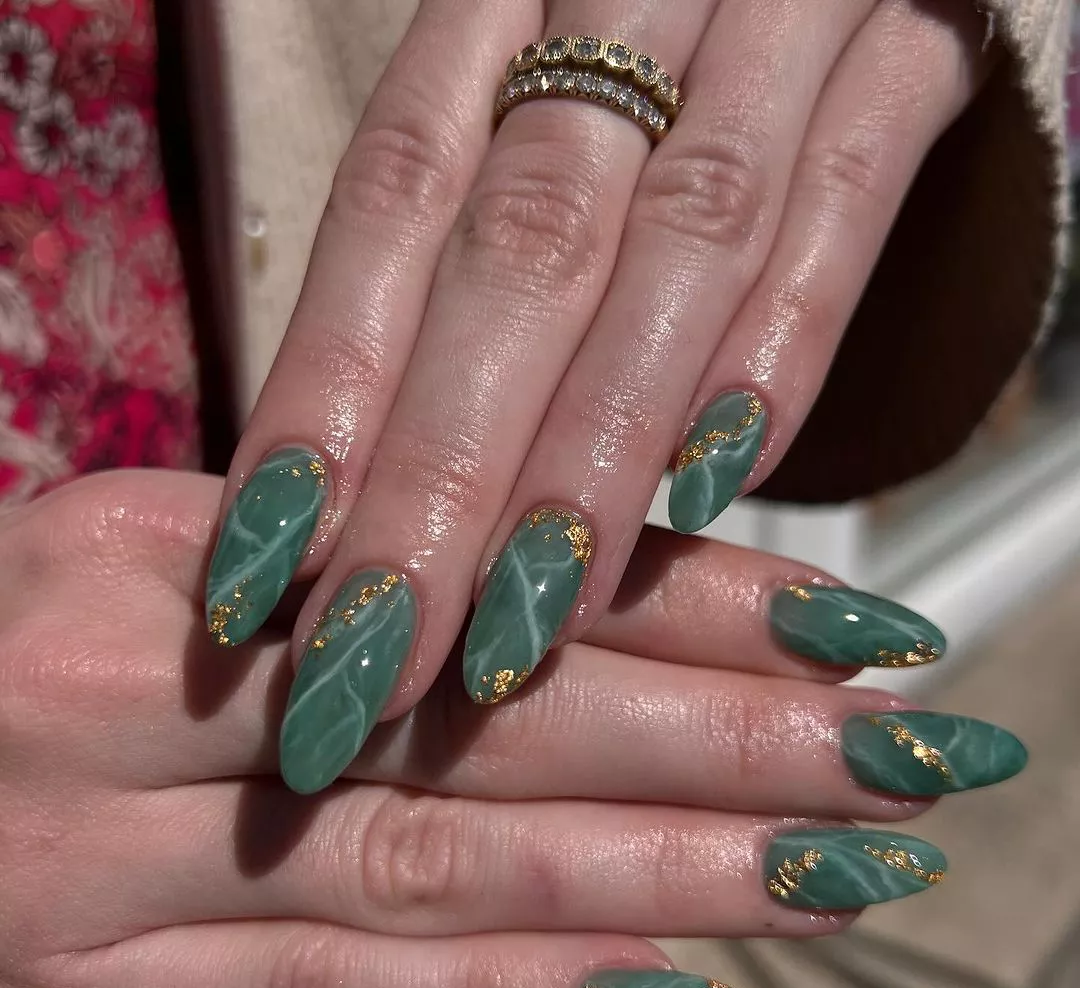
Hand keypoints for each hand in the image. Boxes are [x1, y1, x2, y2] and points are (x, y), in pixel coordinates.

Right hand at [0, 470, 1003, 987]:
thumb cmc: (7, 657)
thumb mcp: (150, 567)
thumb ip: (340, 579)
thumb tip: (554, 589)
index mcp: (185, 546)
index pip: (487, 559)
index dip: (685, 594)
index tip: (845, 623)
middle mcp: (161, 689)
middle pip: (498, 711)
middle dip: (724, 735)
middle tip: (900, 752)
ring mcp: (123, 853)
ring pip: (449, 861)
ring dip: (666, 870)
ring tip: (838, 873)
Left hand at [206, 0, 994, 786]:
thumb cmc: (650, 24)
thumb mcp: (532, 83)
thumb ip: (463, 245)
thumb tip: (375, 466)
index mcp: (503, 1)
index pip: (387, 207)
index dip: (324, 392)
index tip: (265, 570)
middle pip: (516, 258)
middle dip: (442, 479)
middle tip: (373, 659)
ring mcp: (777, 13)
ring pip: (678, 250)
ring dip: (595, 457)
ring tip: (521, 631)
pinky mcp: (910, 48)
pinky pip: (848, 201)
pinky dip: (783, 350)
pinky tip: (715, 489)